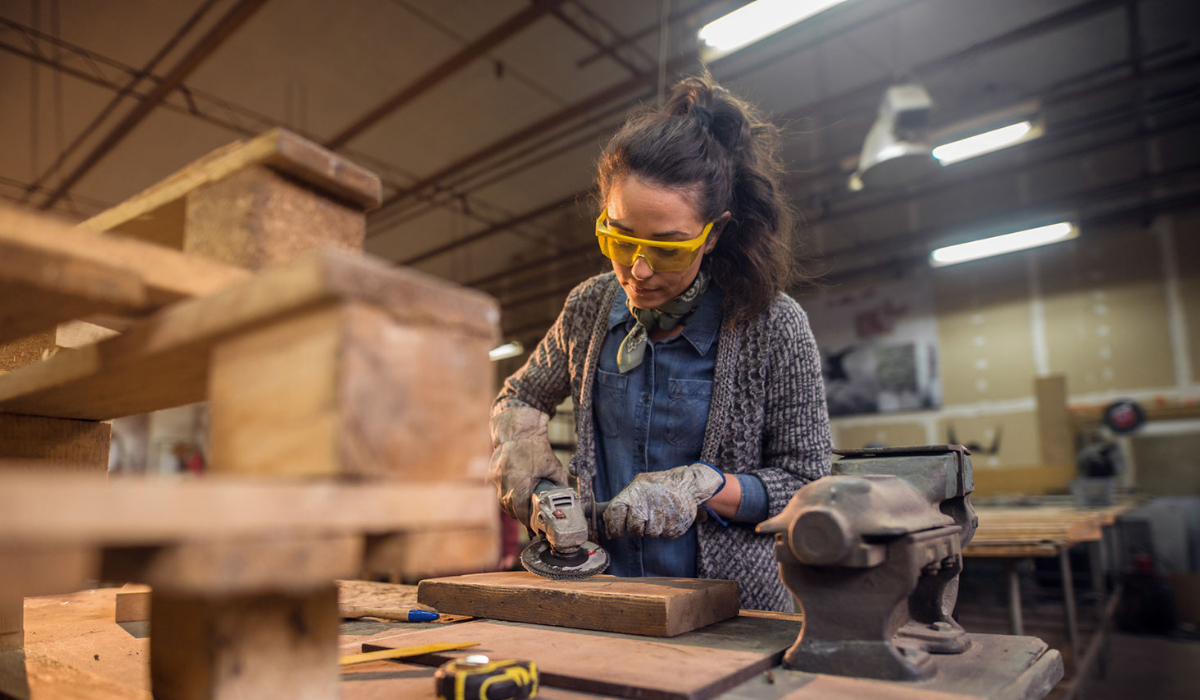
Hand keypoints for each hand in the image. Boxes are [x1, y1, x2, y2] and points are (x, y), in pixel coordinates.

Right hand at [488, 407, 569, 525]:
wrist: (518, 429)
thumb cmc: (536, 446)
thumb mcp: (553, 466)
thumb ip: (560, 483)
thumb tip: (566, 495)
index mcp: (521, 484)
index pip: (522, 512)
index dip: (528, 522)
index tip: (534, 528)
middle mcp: (506, 483)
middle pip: (511, 509)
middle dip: (521, 516)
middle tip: (530, 521)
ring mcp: (497, 479)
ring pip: (502, 502)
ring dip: (512, 507)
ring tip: (522, 510)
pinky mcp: (493, 474)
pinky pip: (498, 491)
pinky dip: (506, 495)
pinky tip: (513, 496)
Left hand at [604, 463, 724, 539]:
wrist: (685, 484)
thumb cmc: (655, 487)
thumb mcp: (636, 486)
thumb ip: (620, 503)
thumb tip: (601, 522)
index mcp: (633, 494)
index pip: (614, 514)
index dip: (613, 527)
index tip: (615, 532)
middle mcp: (647, 504)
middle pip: (634, 530)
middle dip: (636, 529)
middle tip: (642, 521)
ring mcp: (663, 514)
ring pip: (651, 534)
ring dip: (652, 529)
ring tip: (657, 516)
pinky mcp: (677, 524)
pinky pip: (666, 535)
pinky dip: (666, 529)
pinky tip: (668, 517)